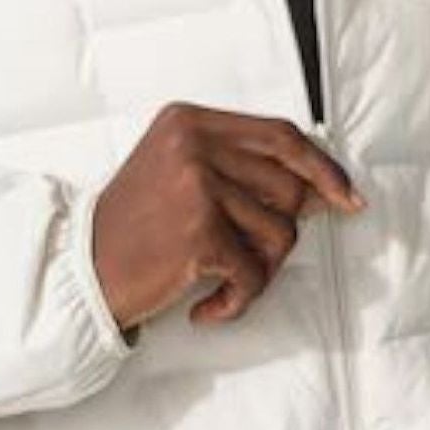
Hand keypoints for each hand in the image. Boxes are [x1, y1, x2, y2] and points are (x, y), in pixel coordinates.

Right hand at [92, 102, 366, 329]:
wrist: (81, 275)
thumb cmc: (135, 230)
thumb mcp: (179, 175)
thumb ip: (239, 170)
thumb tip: (322, 190)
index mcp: (189, 121)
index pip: (280, 135)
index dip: (321, 168)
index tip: (347, 197)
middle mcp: (193, 145)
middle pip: (287, 188)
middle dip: (280, 232)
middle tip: (246, 258)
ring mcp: (196, 185)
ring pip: (280, 232)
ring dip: (259, 269)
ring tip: (221, 281)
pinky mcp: (199, 232)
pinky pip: (254, 273)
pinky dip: (238, 300)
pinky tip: (206, 307)